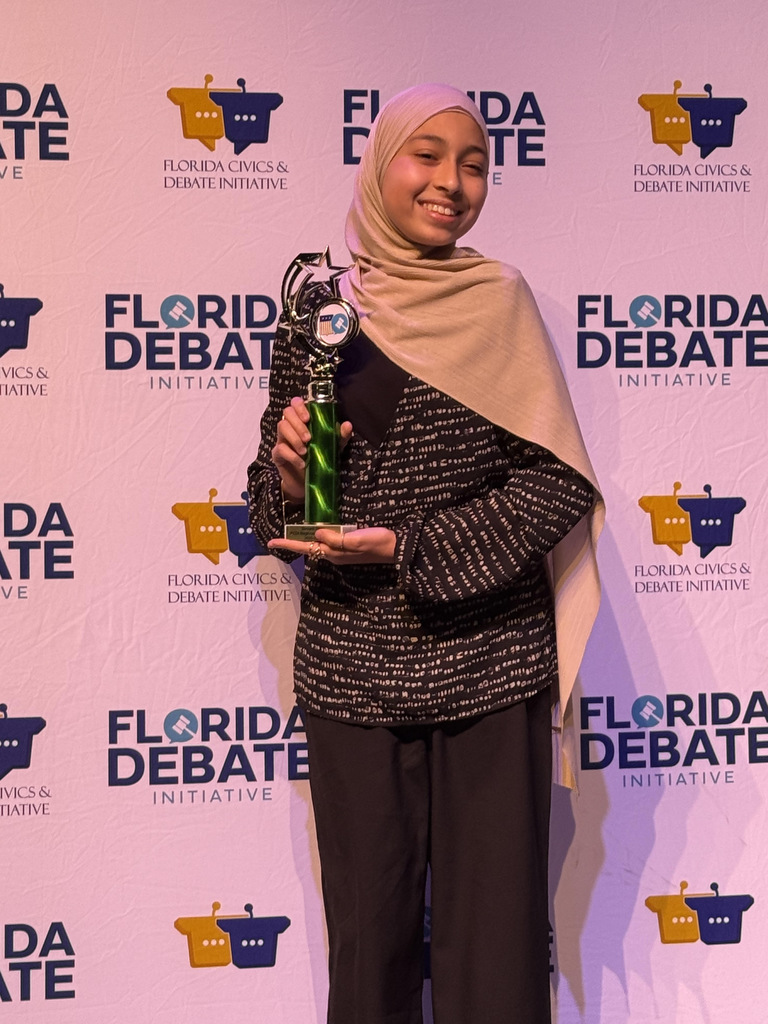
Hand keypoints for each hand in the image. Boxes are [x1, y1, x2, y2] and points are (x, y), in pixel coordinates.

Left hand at [268, 527, 396, 564]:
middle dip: (293, 543)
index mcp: (333, 552)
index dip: (287, 544)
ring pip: (317, 545)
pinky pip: (328, 542)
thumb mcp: (356, 539)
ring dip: (304, 540)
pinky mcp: (348, 546)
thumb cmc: (377, 542)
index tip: (270, 543)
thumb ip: (335, 538)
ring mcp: (341, 551)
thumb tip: (317, 534)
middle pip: (308, 547)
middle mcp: (334, 554)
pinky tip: (316, 532)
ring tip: (292, 533)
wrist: (395, 548)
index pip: (305, 547)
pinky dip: (318, 537)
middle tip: (277, 537)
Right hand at [271, 396, 352, 504]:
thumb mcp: (334, 446)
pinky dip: (292, 456)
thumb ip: (340, 436)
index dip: (300, 406)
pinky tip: (302, 463)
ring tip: (305, 451)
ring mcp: (282, 439)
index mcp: (303, 420)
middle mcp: (291, 426)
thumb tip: (348, 425)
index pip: (296, 403)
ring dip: (294, 438)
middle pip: (287, 413)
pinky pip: (280, 449)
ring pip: (282, 427)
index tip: (308, 418)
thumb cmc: (320, 459)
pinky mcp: (277, 454)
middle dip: (298, 424)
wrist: (308, 483)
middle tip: (309, 438)